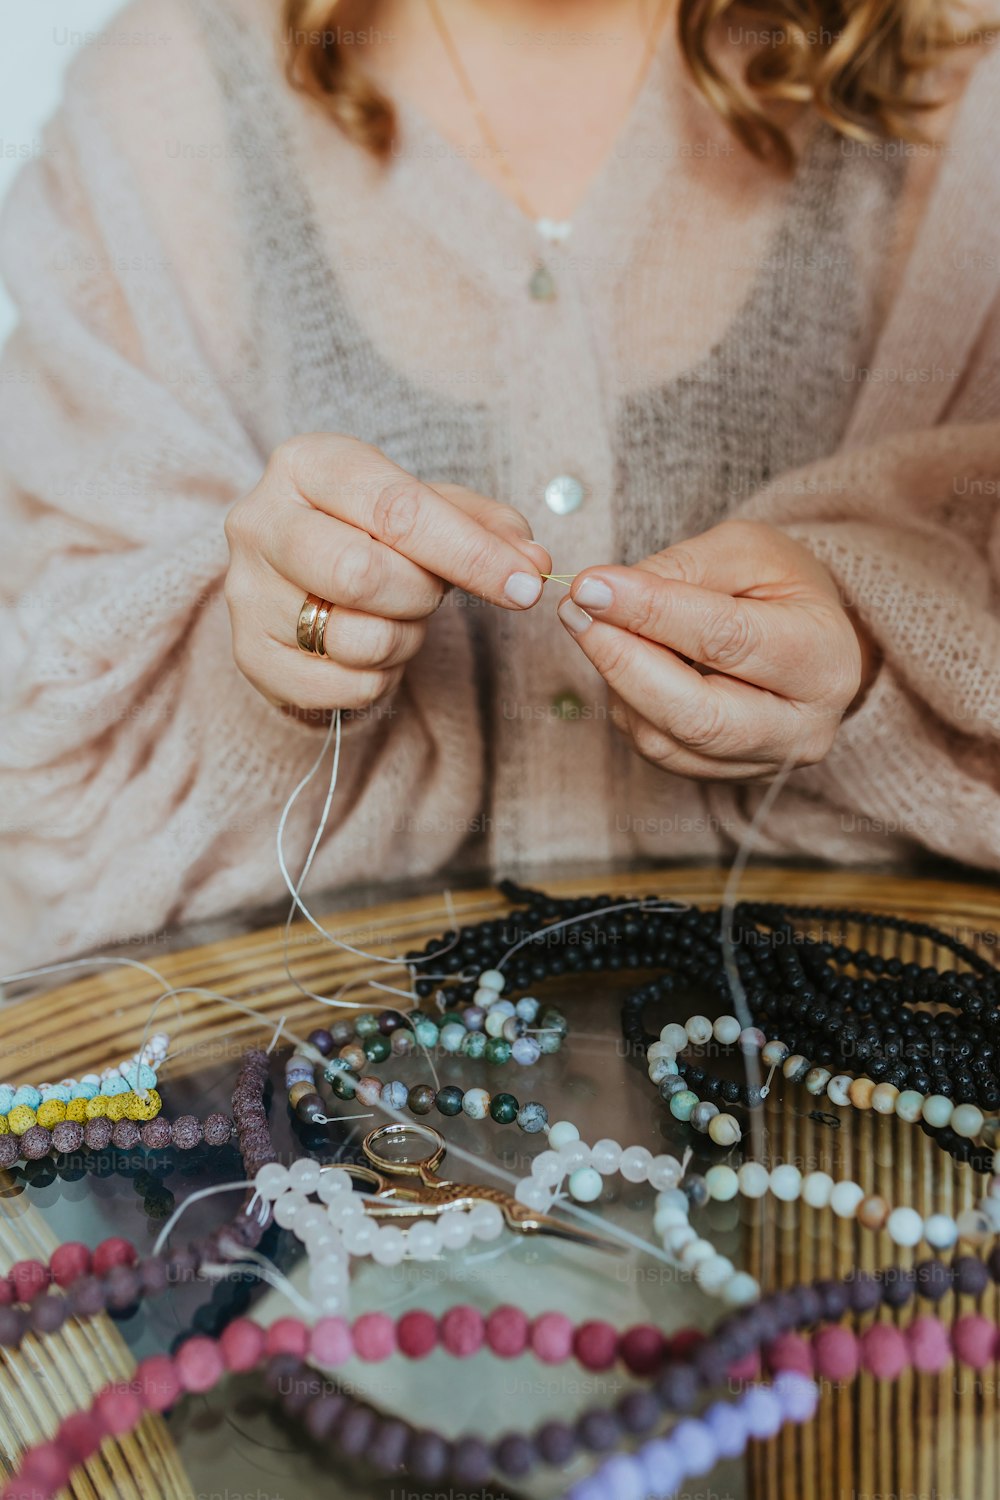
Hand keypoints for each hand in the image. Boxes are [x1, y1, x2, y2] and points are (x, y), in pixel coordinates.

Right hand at [224, 433, 550, 713]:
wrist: (298, 576)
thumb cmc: (371, 532)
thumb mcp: (428, 508)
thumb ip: (485, 527)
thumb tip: (534, 563)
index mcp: (307, 464)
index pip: (397, 510)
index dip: (471, 553)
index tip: (526, 583)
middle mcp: (260, 521)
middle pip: (362, 574)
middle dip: (421, 594)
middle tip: (430, 591)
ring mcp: (245, 592)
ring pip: (356, 638)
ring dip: (404, 639)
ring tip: (396, 617)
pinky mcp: (249, 655)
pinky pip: (344, 687)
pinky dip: (379, 678)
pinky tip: (369, 648)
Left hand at [557, 519, 877, 779]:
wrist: (808, 639)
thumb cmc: (778, 588)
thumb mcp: (746, 552)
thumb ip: (681, 570)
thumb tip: (600, 594)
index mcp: (824, 659)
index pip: (727, 639)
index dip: (651, 612)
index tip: (591, 585)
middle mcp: (801, 728)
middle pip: (696, 714)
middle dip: (622, 660)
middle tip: (575, 611)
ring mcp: (762, 763)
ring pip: (665, 739)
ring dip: (615, 680)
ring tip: (596, 625)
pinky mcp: (722, 777)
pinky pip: (655, 748)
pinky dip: (627, 702)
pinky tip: (625, 661)